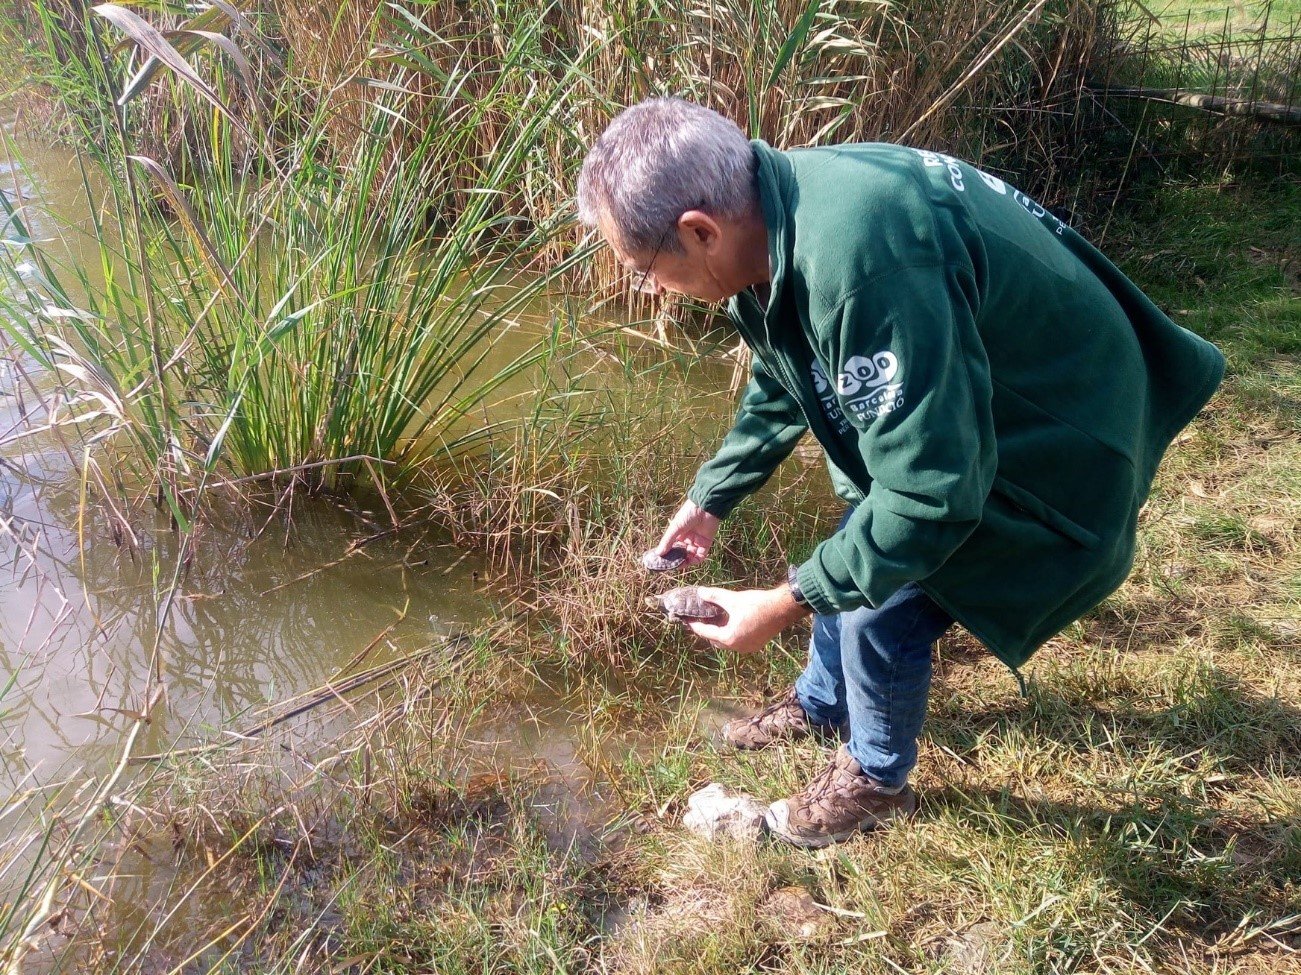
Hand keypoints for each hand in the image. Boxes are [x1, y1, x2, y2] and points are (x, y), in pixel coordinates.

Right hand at [656, 498, 719, 566]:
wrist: (706, 507)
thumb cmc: (688, 514)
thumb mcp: (675, 527)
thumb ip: (667, 541)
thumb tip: (658, 554)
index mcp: (678, 534)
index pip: (671, 547)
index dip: (667, 555)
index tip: (662, 562)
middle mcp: (687, 539)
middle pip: (680, 553)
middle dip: (676, 560)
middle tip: (671, 565)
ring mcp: (696, 541)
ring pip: (690, 556)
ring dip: (685, 561)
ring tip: (680, 563)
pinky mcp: (706, 543)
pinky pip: (701, 555)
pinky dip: (695, 560)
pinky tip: (690, 561)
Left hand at [686, 585, 809, 653]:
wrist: (782, 608)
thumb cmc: (757, 604)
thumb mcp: (733, 599)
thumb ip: (714, 596)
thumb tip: (700, 592)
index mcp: (729, 638)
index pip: (706, 633)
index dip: (695, 625)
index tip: (687, 619)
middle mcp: (737, 647)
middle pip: (715, 641)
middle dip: (707, 630)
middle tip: (700, 618)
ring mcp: (747, 647)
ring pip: (727, 642)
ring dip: (719, 633)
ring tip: (714, 619)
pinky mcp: (756, 644)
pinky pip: (737, 641)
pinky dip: (730, 634)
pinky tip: (730, 622)